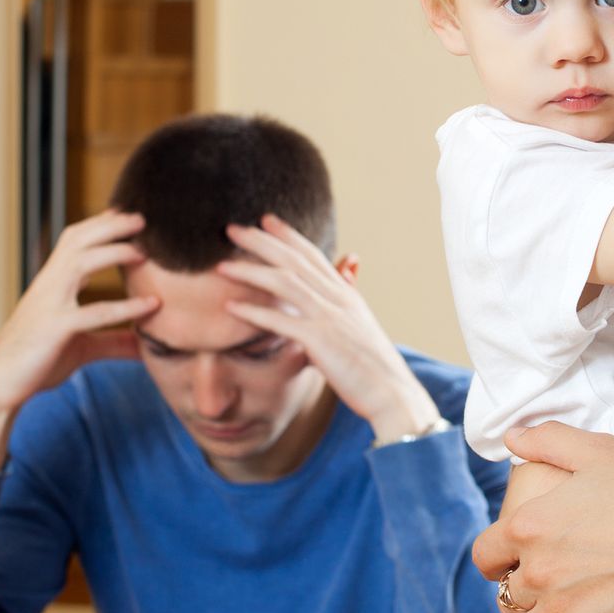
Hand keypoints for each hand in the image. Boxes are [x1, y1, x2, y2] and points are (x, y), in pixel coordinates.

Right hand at [0, 210, 156, 470]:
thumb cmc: (35, 363)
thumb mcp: (81, 347)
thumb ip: (113, 341)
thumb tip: (145, 343)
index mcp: (51, 285)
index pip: (74, 241)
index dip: (99, 224)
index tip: (126, 213)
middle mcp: (48, 287)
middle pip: (77, 240)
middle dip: (109, 225)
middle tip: (141, 218)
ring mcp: (49, 305)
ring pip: (80, 263)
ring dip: (114, 251)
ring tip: (144, 252)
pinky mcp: (54, 329)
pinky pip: (93, 313)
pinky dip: (125, 307)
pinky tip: (151, 305)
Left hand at [216, 215, 444, 442]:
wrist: (391, 391)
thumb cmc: (373, 363)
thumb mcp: (361, 322)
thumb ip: (348, 293)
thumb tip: (348, 267)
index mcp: (345, 293)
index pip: (312, 254)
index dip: (288, 235)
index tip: (265, 220)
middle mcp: (338, 298)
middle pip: (293, 260)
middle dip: (261, 242)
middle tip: (232, 229)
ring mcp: (330, 317)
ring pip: (285, 282)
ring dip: (250, 271)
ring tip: (222, 266)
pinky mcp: (320, 341)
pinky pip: (280, 322)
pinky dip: (253, 313)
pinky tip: (230, 308)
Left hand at [470, 421, 613, 612]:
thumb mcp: (600, 451)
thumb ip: (548, 440)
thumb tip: (512, 436)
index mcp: (530, 525)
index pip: (484, 555)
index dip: (497, 558)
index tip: (514, 561)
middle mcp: (536, 572)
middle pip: (507, 596)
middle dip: (528, 591)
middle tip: (558, 584)